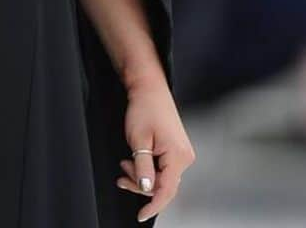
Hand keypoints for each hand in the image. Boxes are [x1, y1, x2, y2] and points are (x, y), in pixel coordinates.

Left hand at [117, 80, 195, 221]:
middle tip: (121, 178)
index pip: (167, 190)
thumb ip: (143, 167)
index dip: (153, 205)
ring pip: (161, 176)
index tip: (141, 215)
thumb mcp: (138, 141)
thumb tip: (147, 189)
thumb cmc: (144, 108)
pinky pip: (162, 167)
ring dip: (142, 174)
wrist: (149, 89)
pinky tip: (133, 161)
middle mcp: (185, 157)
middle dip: (140, 183)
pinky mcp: (176, 150)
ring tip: (124, 165)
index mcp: (178, 156)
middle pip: (163, 184)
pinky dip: (147, 167)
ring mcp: (182, 154)